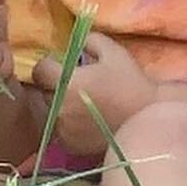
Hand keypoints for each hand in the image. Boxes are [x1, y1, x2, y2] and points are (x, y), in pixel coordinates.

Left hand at [30, 32, 156, 157]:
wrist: (147, 120)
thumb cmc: (130, 83)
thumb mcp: (113, 52)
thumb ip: (89, 40)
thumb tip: (75, 43)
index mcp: (67, 83)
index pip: (40, 70)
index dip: (49, 65)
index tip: (62, 65)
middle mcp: (60, 109)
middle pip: (45, 91)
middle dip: (56, 85)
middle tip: (77, 83)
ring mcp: (64, 130)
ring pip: (52, 112)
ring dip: (62, 105)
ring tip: (84, 103)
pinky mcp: (71, 146)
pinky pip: (61, 130)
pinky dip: (69, 124)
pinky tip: (88, 120)